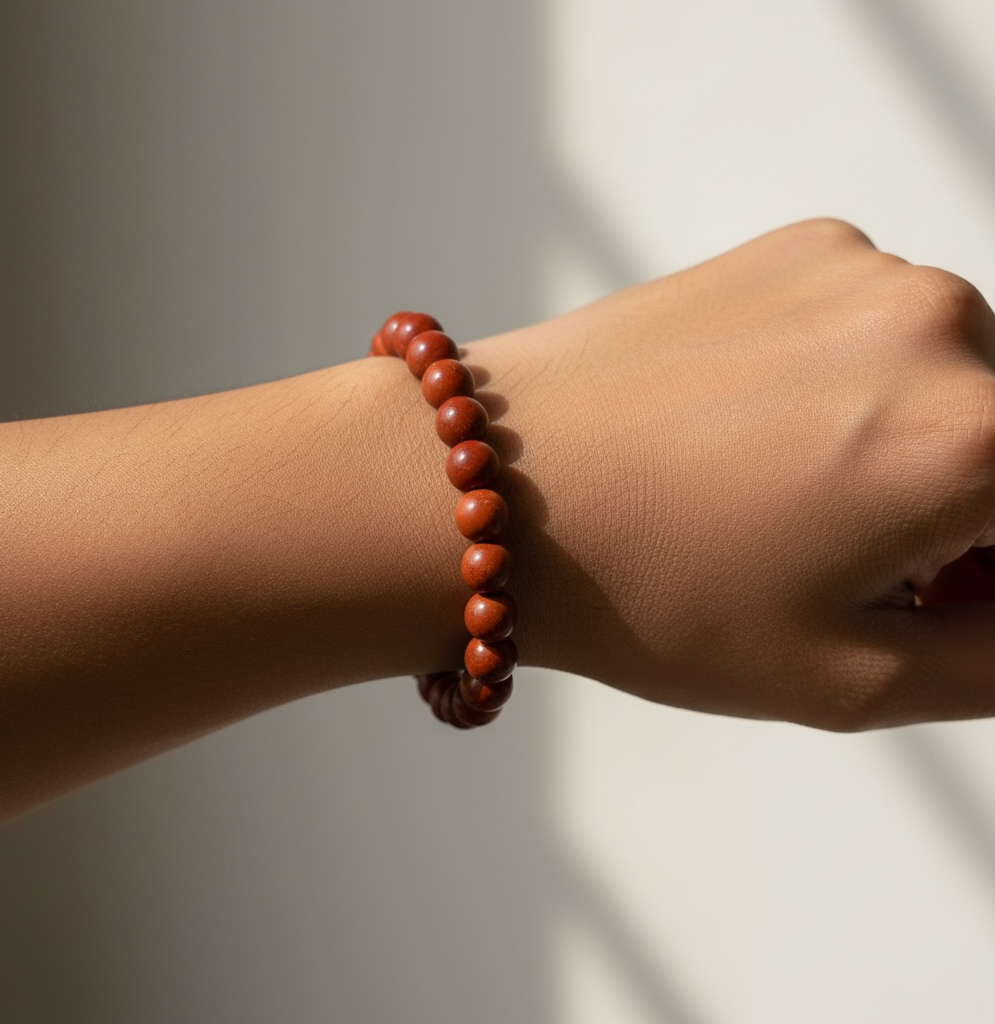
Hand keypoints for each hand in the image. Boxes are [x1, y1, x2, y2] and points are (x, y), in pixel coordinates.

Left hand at [477, 219, 994, 728]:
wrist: (487, 486)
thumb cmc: (648, 591)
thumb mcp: (848, 675)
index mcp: (977, 437)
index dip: (986, 578)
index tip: (937, 597)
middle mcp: (943, 322)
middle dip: (969, 520)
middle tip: (853, 572)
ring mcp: (864, 270)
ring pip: (950, 384)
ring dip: (910, 448)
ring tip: (782, 503)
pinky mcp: (797, 247)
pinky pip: (873, 331)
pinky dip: (850, 386)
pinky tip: (751, 433)